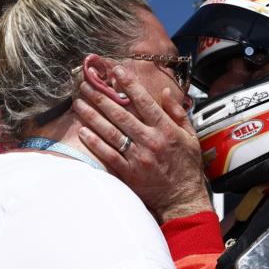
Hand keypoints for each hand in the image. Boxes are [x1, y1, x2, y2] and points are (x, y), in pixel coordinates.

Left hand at [72, 65, 212, 223]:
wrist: (182, 198)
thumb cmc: (187, 167)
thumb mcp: (191, 137)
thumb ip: (177, 113)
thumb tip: (165, 91)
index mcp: (166, 130)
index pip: (145, 102)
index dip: (129, 84)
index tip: (116, 70)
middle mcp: (150, 141)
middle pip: (121, 114)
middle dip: (101, 97)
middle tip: (85, 84)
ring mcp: (138, 158)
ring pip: (110, 132)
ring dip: (92, 116)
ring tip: (78, 103)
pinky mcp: (129, 173)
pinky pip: (108, 154)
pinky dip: (94, 143)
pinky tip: (82, 131)